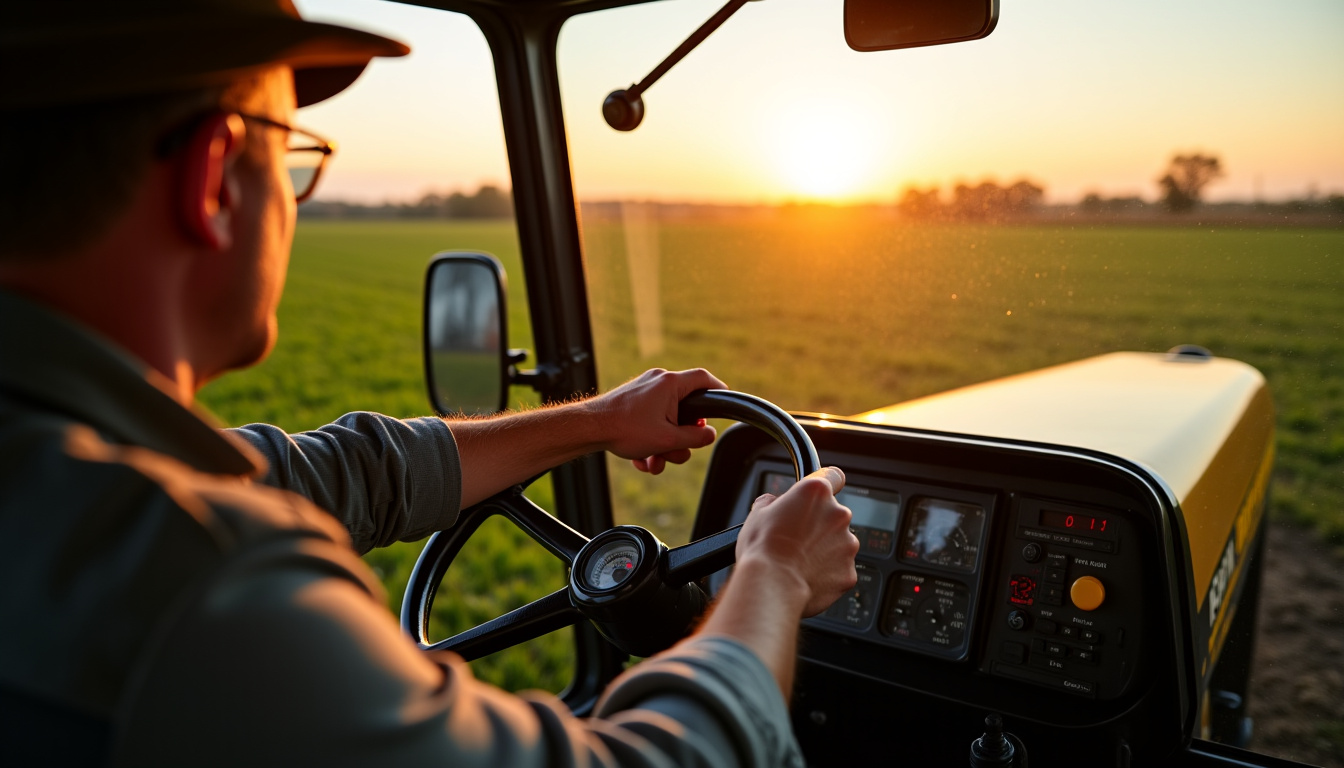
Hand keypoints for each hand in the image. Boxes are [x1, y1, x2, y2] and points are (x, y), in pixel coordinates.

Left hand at [586, 368, 726, 473]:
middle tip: (676, 450)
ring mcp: (644, 391)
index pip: (704, 379)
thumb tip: (709, 435)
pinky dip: (650, 441)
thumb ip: (695, 438)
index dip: (718, 389)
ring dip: (663, 446)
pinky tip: (640, 459)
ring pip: (667, 421)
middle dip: (681, 438)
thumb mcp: (668, 440)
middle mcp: (658, 382)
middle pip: (685, 410)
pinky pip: (651, 422)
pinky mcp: (633, 402)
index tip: (724, 401)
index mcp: (670, 384)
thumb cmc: (625, 430)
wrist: (588, 429)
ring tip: (653, 461)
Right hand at [735, 467, 857, 616]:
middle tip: (795, 538)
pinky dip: (827, 573)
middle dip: (818, 525)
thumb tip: (774, 505)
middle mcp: (838, 515)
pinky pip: (839, 569)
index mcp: (816, 493)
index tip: (818, 495)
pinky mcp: (849, 572)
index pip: (833, 476)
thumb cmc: (763, 550)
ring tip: (798, 562)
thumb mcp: (757, 513)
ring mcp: (847, 544)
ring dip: (824, 549)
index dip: (825, 484)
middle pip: (833, 515)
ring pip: (838, 543)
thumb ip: (773, 503)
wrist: (771, 586)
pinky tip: (806, 577)